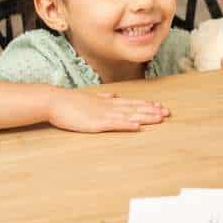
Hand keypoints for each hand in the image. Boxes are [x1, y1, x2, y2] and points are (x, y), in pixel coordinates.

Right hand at [46, 89, 169, 132]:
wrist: (55, 101)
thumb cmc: (71, 102)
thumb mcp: (91, 98)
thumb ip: (103, 98)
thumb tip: (114, 95)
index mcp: (109, 102)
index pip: (132, 103)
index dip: (147, 105)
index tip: (160, 106)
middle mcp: (110, 107)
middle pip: (135, 109)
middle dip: (152, 111)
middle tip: (167, 113)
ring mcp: (104, 114)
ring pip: (129, 116)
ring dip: (145, 117)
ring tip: (160, 118)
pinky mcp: (96, 123)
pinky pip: (114, 125)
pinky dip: (127, 125)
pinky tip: (137, 127)